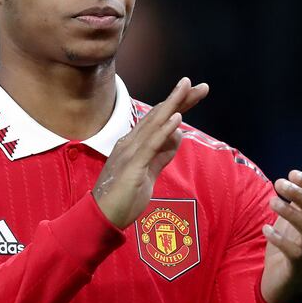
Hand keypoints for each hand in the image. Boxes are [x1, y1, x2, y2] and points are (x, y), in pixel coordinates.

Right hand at [93, 77, 208, 227]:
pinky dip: (163, 130)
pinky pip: (150, 145)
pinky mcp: (132, 166)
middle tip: (199, 85)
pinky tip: (176, 117)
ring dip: (172, 105)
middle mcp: (131, 143)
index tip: (194, 92)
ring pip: (153, 124)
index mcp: (134, 144)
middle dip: (179, 98)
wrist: (102, 218)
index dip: (177, 105)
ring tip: (187, 88)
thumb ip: (162, 154)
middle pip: (158, 115)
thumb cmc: (123, 197)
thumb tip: (177, 134)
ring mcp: (130, 153)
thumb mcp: (149, 172)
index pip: (159, 119)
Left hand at [259, 157, 301, 302]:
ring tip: (271, 201)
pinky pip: (295, 253)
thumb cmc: (290, 243)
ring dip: (291, 213)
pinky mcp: (298, 269)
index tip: (292, 173)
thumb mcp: (296, 213)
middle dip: (301, 195)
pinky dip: (281, 240)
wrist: (281, 282)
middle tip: (279, 182)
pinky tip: (266, 229)